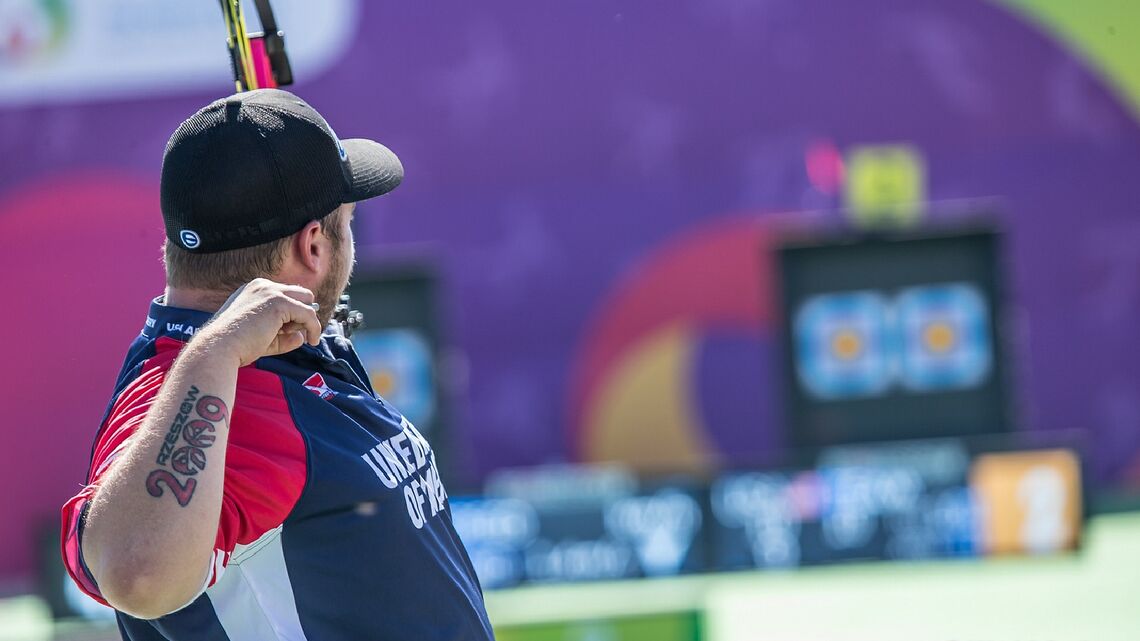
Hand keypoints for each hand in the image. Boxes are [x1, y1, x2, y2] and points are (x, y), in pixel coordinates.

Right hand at [197, 279, 322, 366]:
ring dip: (306, 321)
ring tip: (294, 338)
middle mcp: (263, 286)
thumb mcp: (262, 338)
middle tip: (293, 333)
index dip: (291, 314)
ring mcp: (271, 292)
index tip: (288, 332)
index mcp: (254, 290)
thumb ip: (283, 337)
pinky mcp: (279, 303)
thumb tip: (301, 337)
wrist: (218, 348)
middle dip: (302, 313)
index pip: (286, 295)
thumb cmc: (236, 346)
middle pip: (300, 294)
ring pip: (307, 302)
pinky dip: (314, 328)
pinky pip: (309, 314)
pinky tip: (312, 341)